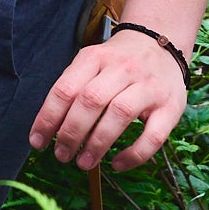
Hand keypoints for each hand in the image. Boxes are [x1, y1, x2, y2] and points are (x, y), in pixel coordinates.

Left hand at [27, 30, 187, 171]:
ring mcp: (148, 86)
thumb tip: (47, 129)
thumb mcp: (91, 63)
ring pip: (120, 114)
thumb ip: (72, 89)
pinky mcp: (171, 106)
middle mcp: (122, 69)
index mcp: (94, 58)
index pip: (65, 89)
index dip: (48, 118)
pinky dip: (134, 154)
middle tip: (61, 155)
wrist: (160, 45)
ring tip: (83, 163)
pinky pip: (153, 135)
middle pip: (90, 100)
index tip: (37, 142)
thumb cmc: (117, 63)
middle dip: (71, 133)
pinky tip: (117, 164)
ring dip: (97, 143)